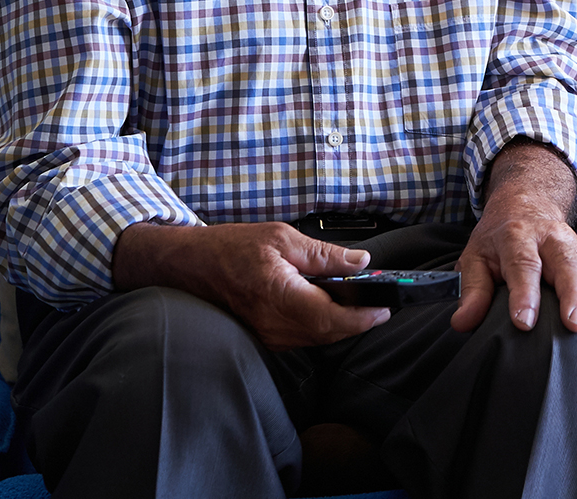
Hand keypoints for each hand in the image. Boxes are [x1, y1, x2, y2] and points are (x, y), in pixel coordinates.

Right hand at [113, 221, 390, 349]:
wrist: (191, 265)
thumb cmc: (232, 246)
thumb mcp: (281, 237)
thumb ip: (323, 254)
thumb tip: (359, 262)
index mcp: (280, 296)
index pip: (332, 319)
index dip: (363, 318)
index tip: (384, 309)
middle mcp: (275, 325)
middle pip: (328, 334)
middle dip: (358, 322)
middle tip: (379, 304)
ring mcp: (268, 336)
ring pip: (317, 339)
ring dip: (341, 325)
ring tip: (360, 303)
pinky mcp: (265, 337)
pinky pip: (302, 338)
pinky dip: (321, 326)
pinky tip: (330, 307)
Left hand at [452, 184, 576, 339]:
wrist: (526, 202)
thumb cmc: (498, 239)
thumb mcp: (476, 255)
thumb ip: (472, 289)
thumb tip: (461, 323)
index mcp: (518, 236)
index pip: (522, 263)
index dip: (524, 292)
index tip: (524, 322)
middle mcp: (551, 239)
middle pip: (565, 264)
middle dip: (572, 294)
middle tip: (575, 324)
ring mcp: (575, 248)